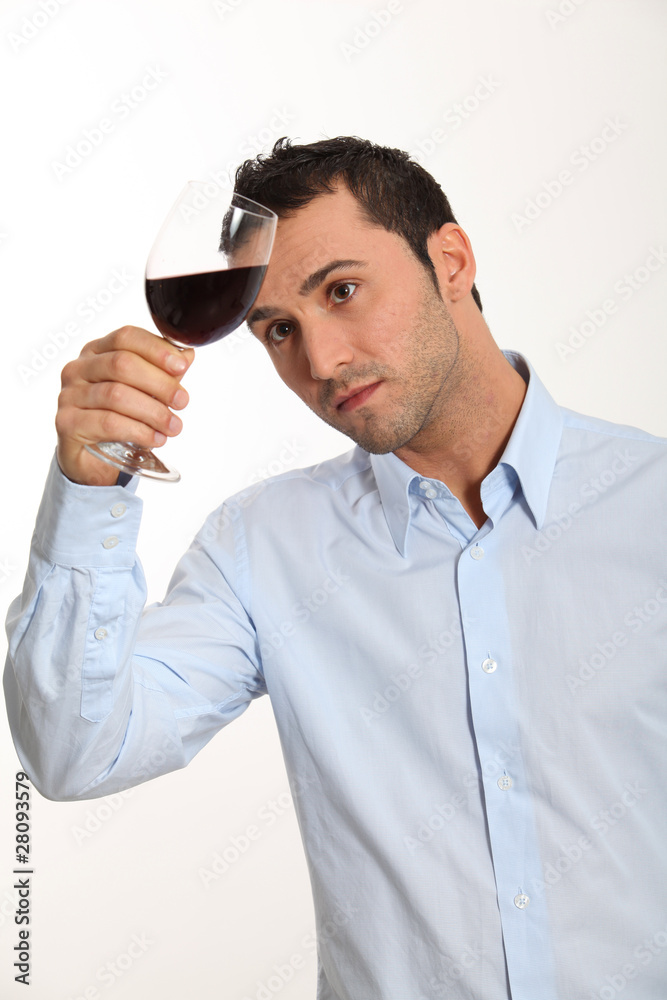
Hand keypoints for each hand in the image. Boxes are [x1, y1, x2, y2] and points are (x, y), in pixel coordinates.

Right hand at [56, 326, 193, 485]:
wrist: (91, 458)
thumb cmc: (118, 418)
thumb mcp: (144, 391)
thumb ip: (163, 372)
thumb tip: (185, 355)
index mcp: (97, 352)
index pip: (126, 337)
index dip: (156, 349)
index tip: (182, 366)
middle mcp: (78, 369)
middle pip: (122, 364)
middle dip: (159, 383)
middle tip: (182, 401)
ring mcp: (69, 395)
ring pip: (116, 395)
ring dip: (153, 411)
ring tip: (173, 426)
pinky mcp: (67, 422)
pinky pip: (108, 423)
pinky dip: (138, 431)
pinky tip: (155, 438)